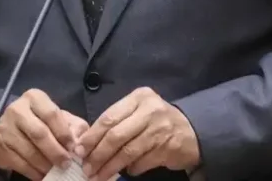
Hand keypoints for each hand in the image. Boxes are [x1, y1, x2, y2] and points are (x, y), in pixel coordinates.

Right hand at [0, 89, 84, 180]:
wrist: (12, 130)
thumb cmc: (42, 122)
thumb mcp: (60, 118)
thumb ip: (74, 126)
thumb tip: (78, 143)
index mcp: (34, 98)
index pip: (52, 114)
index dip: (64, 133)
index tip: (73, 148)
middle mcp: (17, 109)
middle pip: (39, 133)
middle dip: (56, 152)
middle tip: (66, 164)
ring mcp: (5, 128)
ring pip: (29, 151)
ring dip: (45, 165)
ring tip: (56, 171)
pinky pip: (19, 164)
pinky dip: (33, 172)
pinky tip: (42, 174)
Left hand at [75, 87, 200, 180]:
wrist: (191, 132)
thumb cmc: (157, 121)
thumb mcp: (138, 112)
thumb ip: (117, 122)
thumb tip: (87, 143)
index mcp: (139, 97)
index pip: (109, 117)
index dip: (92, 136)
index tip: (79, 150)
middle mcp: (150, 110)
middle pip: (116, 135)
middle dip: (98, 154)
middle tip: (86, 168)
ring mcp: (160, 129)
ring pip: (127, 152)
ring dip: (110, 167)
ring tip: (98, 176)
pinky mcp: (167, 148)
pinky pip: (140, 163)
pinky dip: (130, 170)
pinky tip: (125, 172)